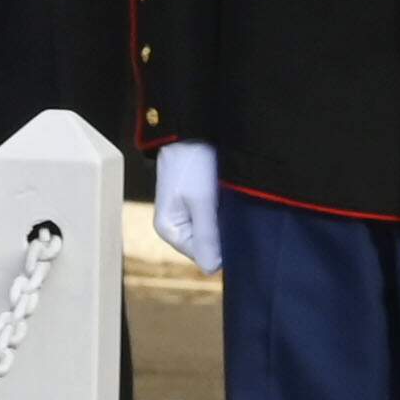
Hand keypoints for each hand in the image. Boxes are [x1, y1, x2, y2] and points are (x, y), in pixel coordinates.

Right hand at [150, 144, 226, 274]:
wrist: (191, 130)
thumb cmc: (191, 162)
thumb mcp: (201, 201)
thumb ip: (207, 236)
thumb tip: (212, 269)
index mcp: (169, 230)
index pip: (203, 257)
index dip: (221, 245)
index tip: (230, 225)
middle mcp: (176, 226)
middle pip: (209, 245)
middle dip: (223, 233)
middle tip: (229, 209)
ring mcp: (187, 215)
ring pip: (215, 232)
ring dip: (225, 221)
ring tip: (227, 200)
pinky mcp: (197, 204)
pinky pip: (215, 218)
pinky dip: (225, 211)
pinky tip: (228, 198)